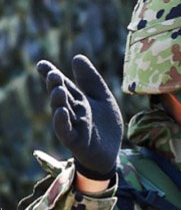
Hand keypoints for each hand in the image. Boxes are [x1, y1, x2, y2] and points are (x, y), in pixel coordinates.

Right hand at [37, 55, 122, 180]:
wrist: (110, 152)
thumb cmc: (104, 125)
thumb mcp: (102, 98)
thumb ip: (91, 80)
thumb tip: (77, 57)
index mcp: (77, 99)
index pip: (63, 84)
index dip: (51, 74)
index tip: (41, 64)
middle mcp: (72, 111)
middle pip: (60, 96)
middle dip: (55, 85)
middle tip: (53, 74)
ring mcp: (73, 126)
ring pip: (62, 112)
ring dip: (58, 101)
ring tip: (58, 90)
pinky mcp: (76, 141)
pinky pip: (66, 131)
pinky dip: (62, 122)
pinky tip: (61, 112)